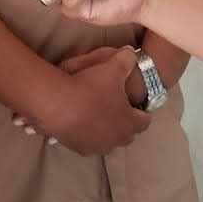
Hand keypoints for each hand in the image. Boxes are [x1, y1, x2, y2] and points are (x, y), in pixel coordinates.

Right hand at [22, 45, 150, 155]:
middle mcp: (116, 140)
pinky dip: (89, 135)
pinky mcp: (79, 148)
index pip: (144, 121)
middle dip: (125, 122)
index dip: (142, 111)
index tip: (138, 104)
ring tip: (99, 116)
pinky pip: (88, 143)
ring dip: (107, 131)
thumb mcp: (113, 67)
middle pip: (127, 134)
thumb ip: (127, 59)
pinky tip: (82, 122)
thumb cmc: (91, 88)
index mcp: (129, 123)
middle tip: (119, 108)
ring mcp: (97, 147)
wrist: (58, 105)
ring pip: (108, 141)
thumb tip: (132, 53)